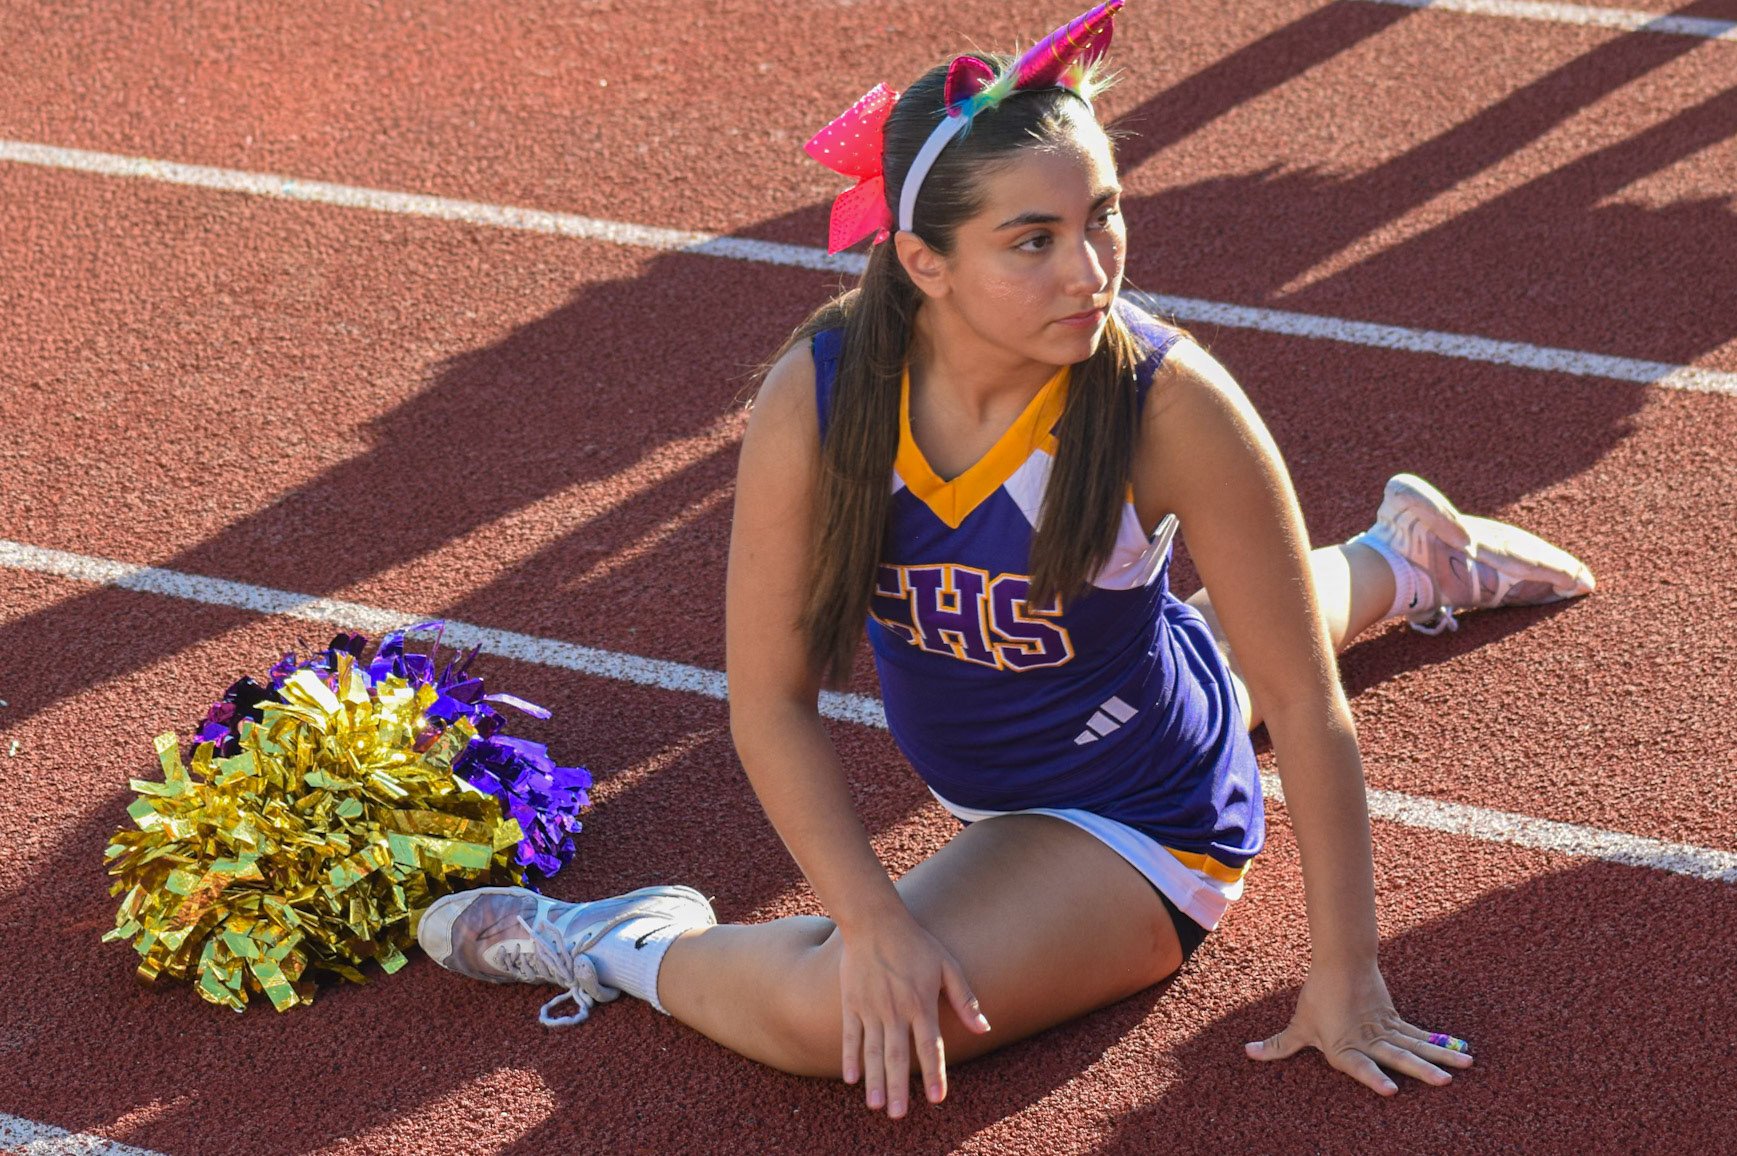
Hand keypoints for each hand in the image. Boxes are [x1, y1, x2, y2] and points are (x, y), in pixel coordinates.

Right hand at [837, 911, 990, 1117]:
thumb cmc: (916, 943)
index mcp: (921, 1003)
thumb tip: (985, 1029)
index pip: (929, 1046)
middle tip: (899, 1115)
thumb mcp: (947, 965)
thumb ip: (965, 999)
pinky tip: (851, 1078)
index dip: (934, 1073)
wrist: (875, 921)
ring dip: (874, 1080)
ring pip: (872, 1051)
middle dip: (898, 1087)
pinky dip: (850, 1057)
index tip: (936, 1098)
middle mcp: (895, 1010)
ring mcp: (870, 1008)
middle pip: (897, 1056)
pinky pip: (850, 1035)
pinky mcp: (851, 1003)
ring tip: (876, 1106)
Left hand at [1243, 957, 1473, 1094]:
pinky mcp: (1395, 1021)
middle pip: (1397, 1056)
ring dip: (1441, 1057)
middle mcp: (1368, 1041)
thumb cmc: (1317, 997)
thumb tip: (1248, 1053)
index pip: (1359, 1066)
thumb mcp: (1298, 1025)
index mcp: (1343, 1047)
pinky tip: (1463, 1052)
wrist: (1340, 962)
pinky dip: (1441, 1044)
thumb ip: (1278, 1046)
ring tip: (1466, 1067)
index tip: (1390, 1091)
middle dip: (1421, 1070)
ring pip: (1416, 1045)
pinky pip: (1420, 1035)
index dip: (1373, 1078)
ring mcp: (1385, 1030)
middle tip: (1443, 1081)